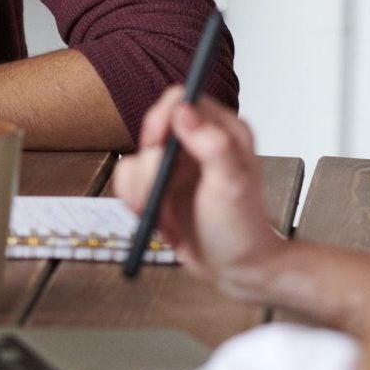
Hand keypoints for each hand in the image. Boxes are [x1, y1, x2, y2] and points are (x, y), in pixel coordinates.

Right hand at [111, 89, 283, 280]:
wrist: (235, 269)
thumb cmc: (242, 229)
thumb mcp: (231, 185)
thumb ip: (211, 144)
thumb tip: (183, 109)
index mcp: (223, 131)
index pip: (180, 100)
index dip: (163, 118)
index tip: (157, 145)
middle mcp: (197, 142)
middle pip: (152, 129)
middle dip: (150, 166)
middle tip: (160, 190)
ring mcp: (176, 164)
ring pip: (135, 158)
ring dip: (143, 190)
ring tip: (166, 214)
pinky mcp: (159, 184)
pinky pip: (127, 179)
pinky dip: (135, 200)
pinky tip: (158, 218)